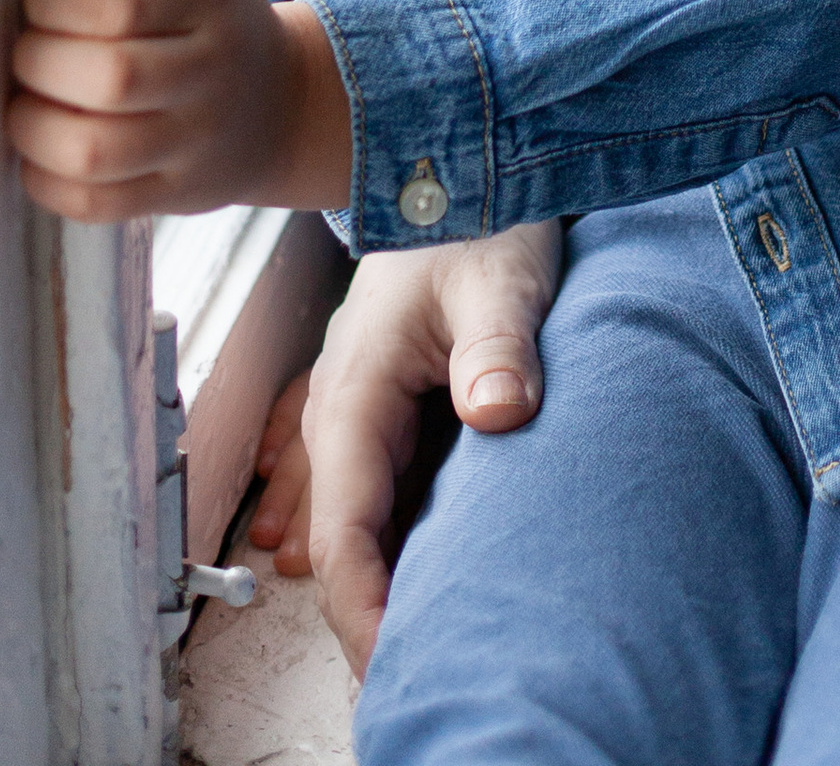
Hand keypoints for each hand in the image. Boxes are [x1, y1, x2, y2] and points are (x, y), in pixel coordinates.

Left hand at [6, 0, 353, 218]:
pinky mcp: (171, 198)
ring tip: (19, 94)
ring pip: (95, 151)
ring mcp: (192, 143)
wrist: (282, 107)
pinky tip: (37, 143)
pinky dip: (46, 178)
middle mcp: (208, 75)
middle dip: (37, 60)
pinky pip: (92, 204)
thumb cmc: (215, 4)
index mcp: (207, 0)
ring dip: (33, 125)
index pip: (121, 2)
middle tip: (18, 43)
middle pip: (108, 78)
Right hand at [247, 226, 563, 675]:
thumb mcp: (501, 277)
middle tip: (405, 680)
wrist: (460, 159)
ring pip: (347, 521)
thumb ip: (499, 346)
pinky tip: (390, 585)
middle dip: (364, 613)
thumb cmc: (479, 213)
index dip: (364, 605)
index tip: (396, 660)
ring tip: (399, 650)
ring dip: (369, 580)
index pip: (345, 527)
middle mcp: (340, 406)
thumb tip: (496, 411)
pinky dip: (377, 543)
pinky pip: (365, 494)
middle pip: (337, 538)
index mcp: (355, 386)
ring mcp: (355, 407)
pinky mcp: (381, 405)